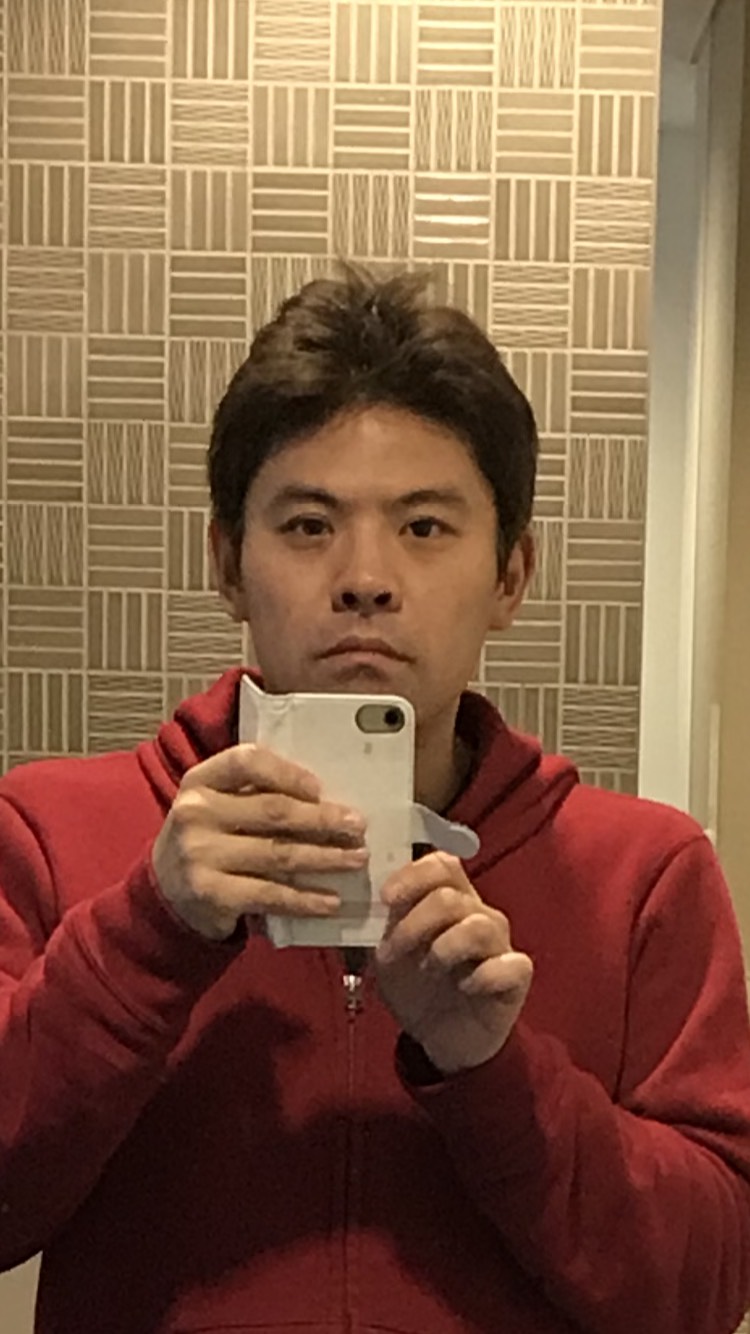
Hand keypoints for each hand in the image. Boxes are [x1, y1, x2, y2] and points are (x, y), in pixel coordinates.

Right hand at [152, 744, 367, 941]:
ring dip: (325, 858)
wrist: (164, 898)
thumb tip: (326, 799)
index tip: (320, 788)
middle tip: (358, 826)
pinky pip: (270, 894)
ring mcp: (200, 855)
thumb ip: (254, 796)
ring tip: (355, 858)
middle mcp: (195, 813)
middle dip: (323, 819)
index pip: (247, 761)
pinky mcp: (211, 893)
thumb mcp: (216, 808)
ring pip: (279, 853)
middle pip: (273, 811)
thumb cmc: (207, 843)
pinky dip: (305, 899)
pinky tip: (331, 901)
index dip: (288, 773)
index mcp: (200, 781)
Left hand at [375, 852, 532, 1076]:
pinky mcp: (516, 975)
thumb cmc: (417, 988)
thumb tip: (371, 898)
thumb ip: (386, 924)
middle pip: (451, 897)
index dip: (414, 875)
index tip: (386, 899)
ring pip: (478, 926)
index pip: (442, 865)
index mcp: (449, 899)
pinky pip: (510, 965)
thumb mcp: (390, 955)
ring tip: (429, 970)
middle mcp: (478, 913)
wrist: (439, 1040)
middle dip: (414, 924)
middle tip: (392, 954)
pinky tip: (466, 987)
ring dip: (444, 949)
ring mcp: (500, 944)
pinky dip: (483, 976)